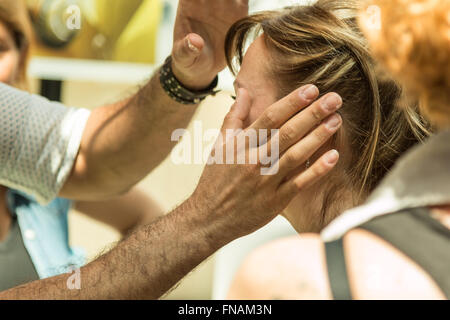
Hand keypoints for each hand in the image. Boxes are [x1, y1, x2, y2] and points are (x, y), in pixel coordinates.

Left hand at [171, 0, 248, 89]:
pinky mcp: (238, 11)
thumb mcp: (183, 57)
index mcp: (188, 4)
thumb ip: (186, 49)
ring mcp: (223, 4)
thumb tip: (195, 42)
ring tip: (237, 3)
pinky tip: (244, 3)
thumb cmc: (188, 59)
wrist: (202, 67)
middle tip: (227, 2)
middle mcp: (206, 0)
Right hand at [189, 85, 343, 238]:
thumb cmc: (214, 180)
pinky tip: (333, 156)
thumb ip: (234, 117)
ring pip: (296, 154)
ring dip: (318, 136)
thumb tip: (244, 91)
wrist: (209, 218)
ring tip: (336, 120)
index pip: (271, 117)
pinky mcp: (276, 200)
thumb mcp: (219, 145)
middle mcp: (254, 160)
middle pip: (288, 132)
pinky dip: (317, 170)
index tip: (311, 90)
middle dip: (313, 113)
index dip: (292, 102)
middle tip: (334, 99)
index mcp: (241, 144)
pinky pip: (300, 182)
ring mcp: (266, 181)